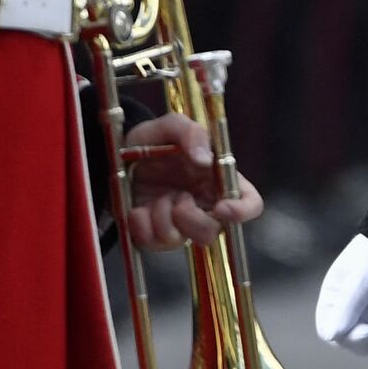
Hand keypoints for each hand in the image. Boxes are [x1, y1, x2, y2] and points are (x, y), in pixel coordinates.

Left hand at [123, 112, 261, 249]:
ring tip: (155, 196)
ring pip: (180, 240)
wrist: (118, 154)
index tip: (221, 208)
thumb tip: (204, 158)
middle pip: (213, 231)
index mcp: (218, 180)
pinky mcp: (154, 234)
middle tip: (177, 198)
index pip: (249, 203)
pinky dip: (141, 225)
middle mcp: (203, 205)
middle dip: (192, 219)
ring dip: (162, 217)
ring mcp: (178, 223)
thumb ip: (191, 132)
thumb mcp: (169, 126)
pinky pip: (152, 242)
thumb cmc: (154, 140)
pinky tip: (137, 209)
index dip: (242, 211)